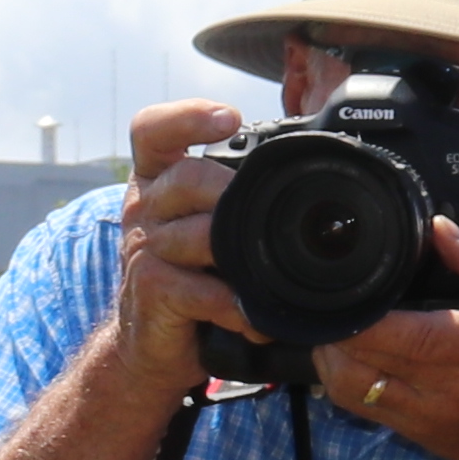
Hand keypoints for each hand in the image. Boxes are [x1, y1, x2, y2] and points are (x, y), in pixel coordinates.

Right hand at [104, 97, 264, 392]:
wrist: (151, 342)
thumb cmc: (192, 276)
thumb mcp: (207, 226)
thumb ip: (237, 196)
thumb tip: (314, 171)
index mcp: (157, 181)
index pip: (152, 130)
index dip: (187, 116)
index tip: (230, 119)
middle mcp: (144, 207)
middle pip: (186, 176)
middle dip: (232, 191)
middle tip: (267, 213)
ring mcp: (144, 248)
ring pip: (200, 234)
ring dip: (243, 258)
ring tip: (271, 279)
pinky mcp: (151, 289)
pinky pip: (202, 289)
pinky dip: (237, 306)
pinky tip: (254, 318)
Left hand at [314, 211, 458, 459]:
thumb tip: (438, 230)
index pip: (410, 335)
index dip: (367, 313)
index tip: (348, 282)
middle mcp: (448, 386)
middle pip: (364, 357)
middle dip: (338, 323)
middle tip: (334, 290)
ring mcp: (422, 414)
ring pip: (347, 383)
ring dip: (331, 348)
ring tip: (340, 316)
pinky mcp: (405, 429)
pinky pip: (353, 400)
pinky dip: (337, 370)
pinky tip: (346, 346)